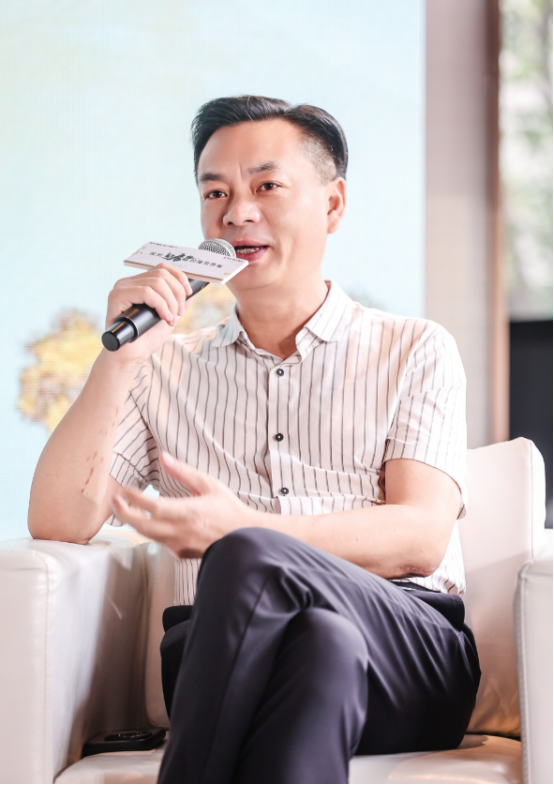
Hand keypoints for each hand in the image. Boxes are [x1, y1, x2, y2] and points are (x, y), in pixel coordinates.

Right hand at [104, 264, 193, 365]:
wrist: (132, 356)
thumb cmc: (147, 337)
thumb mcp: (168, 316)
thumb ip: (178, 303)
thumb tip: (192, 291)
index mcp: (139, 283)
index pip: (162, 268)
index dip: (179, 277)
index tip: (188, 294)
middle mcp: (128, 282)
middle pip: (162, 275)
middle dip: (177, 294)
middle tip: (180, 313)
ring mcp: (121, 288)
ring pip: (156, 282)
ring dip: (171, 302)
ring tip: (171, 319)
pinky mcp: (116, 296)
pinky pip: (146, 292)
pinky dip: (161, 305)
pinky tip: (165, 318)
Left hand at [111, 452, 260, 556]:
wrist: (245, 537)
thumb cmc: (228, 510)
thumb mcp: (209, 485)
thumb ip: (183, 472)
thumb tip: (163, 457)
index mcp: (188, 512)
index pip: (152, 506)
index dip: (134, 498)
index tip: (124, 489)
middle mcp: (180, 531)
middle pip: (141, 526)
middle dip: (123, 513)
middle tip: (115, 500)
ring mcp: (179, 545)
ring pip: (147, 535)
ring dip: (134, 522)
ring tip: (126, 508)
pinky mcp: (180, 553)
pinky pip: (159, 541)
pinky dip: (151, 531)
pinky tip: (150, 521)